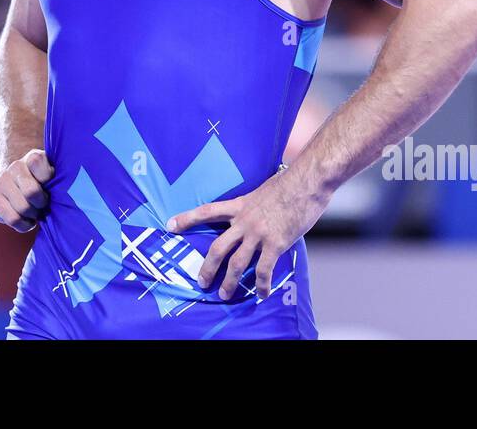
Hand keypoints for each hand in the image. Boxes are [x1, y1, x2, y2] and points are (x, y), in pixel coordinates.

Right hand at [0, 149, 53, 232]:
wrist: (19, 179)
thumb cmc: (44, 182)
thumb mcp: (56, 175)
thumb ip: (61, 179)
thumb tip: (63, 193)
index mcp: (33, 157)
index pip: (39, 164)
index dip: (48, 179)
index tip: (51, 185)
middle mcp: (15, 166)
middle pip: (31, 192)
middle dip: (42, 203)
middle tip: (45, 204)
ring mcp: (2, 180)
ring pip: (22, 208)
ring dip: (33, 215)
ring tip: (36, 211)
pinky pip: (12, 219)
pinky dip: (24, 225)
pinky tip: (27, 219)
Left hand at [166, 168, 330, 299]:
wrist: (307, 181)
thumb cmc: (290, 181)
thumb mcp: (264, 189)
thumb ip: (256, 202)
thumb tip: (258, 207)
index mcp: (240, 205)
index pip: (207, 211)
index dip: (187, 218)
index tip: (170, 225)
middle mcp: (244, 221)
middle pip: (218, 247)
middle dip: (207, 267)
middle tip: (201, 282)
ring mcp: (258, 233)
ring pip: (236, 263)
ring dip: (229, 282)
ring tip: (224, 295)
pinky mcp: (275, 243)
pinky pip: (263, 270)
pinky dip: (261, 285)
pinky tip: (261, 294)